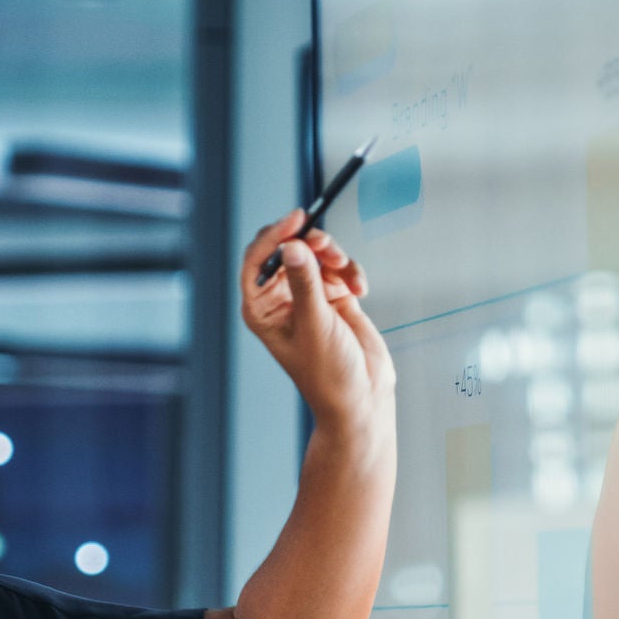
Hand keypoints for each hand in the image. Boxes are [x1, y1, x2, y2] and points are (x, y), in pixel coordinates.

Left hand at [240, 209, 395, 426]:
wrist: (362, 398)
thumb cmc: (329, 374)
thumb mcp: (315, 325)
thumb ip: (305, 282)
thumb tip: (293, 245)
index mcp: (262, 309)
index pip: (256, 260)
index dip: (274, 236)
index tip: (297, 220)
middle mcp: (281, 299)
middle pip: (287, 250)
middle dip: (309, 244)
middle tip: (328, 247)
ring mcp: (308, 297)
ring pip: (316, 254)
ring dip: (334, 257)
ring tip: (348, 274)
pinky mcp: (334, 297)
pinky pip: (339, 268)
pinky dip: (351, 272)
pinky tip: (359, 290)